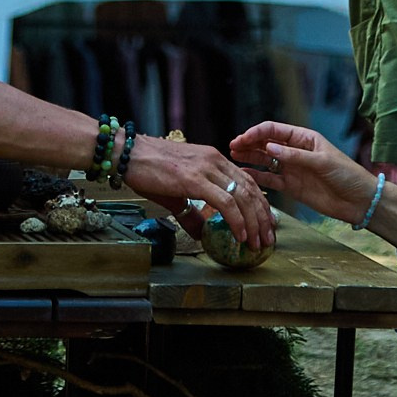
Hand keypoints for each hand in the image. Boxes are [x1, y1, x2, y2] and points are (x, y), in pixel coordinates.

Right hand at [122, 136, 273, 248]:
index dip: (260, 204)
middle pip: (251, 190)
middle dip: (263, 217)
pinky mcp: (195, 179)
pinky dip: (236, 220)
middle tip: (268, 239)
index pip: (247, 182)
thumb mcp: (176, 192)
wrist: (127, 154)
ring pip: (242, 196)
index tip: (265, 225)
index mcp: (214, 159)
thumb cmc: (148, 170)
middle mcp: (215, 160)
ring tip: (258, 243)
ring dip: (254, 223)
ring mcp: (206, 168)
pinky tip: (240, 236)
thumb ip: (191, 212)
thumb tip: (201, 234)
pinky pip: (225, 202)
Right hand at [229, 121, 377, 226]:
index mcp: (304, 138)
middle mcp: (295, 151)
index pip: (275, 131)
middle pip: (267, 144)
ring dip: (250, 158)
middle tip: (232, 147)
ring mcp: (292, 169)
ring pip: (266, 160)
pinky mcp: (291, 186)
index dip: (257, 133)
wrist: (359, 201)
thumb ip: (295, 156)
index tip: (242, 139)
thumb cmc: (346, 175)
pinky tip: (244, 174)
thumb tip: (269, 147)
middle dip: (249, 144)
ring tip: (233, 157)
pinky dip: (257, 176)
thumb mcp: (322, 162)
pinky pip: (271, 180)